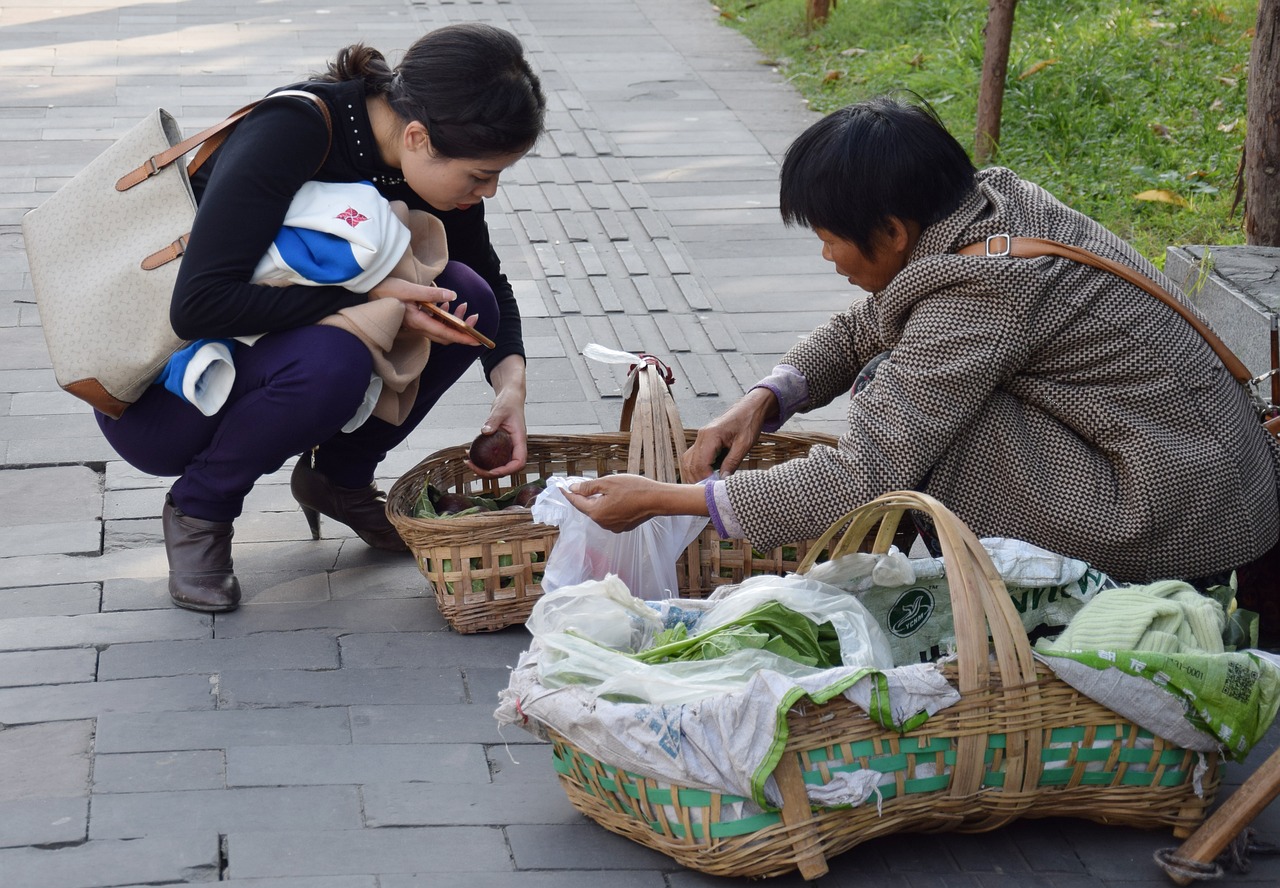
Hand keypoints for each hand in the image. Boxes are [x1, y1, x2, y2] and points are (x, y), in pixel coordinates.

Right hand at [367, 277, 482, 345]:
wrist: (369, 291)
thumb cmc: (386, 289)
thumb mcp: (410, 289)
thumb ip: (432, 293)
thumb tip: (453, 296)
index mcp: (418, 321)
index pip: (445, 333)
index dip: (462, 337)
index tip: (477, 339)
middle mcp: (418, 326)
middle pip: (446, 334)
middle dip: (463, 329)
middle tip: (475, 318)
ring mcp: (417, 324)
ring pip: (441, 328)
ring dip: (455, 321)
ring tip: (465, 308)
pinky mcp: (415, 319)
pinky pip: (434, 322)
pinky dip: (444, 316)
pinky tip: (448, 305)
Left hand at [464, 355, 528, 478]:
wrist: (510, 396)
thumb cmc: (509, 402)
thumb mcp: (501, 409)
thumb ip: (493, 421)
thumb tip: (484, 431)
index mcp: (520, 440)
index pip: (519, 462)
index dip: (507, 470)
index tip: (492, 470)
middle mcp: (515, 446)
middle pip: (507, 468)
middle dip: (490, 473)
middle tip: (473, 468)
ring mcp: (508, 446)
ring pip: (499, 464)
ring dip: (484, 468)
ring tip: (468, 463)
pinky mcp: (501, 444)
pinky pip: (492, 456)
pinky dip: (481, 458)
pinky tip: (468, 454)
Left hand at [562, 475, 670, 531]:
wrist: (657, 500)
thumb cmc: (634, 489)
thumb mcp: (607, 483)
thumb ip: (588, 487)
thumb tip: (573, 489)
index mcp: (596, 512)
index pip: (577, 502)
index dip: (568, 494)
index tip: (561, 488)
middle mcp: (603, 523)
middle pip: (588, 508)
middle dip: (585, 497)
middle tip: (582, 485)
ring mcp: (613, 527)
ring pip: (600, 512)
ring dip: (598, 502)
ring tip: (604, 490)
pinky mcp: (623, 526)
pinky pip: (610, 516)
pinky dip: (609, 507)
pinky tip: (616, 498)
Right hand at [680, 387, 777, 479]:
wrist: (749, 409)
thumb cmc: (748, 423)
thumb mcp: (744, 444)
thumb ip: (732, 462)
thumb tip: (723, 480)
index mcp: (711, 435)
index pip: (700, 463)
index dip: (705, 478)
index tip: (713, 488)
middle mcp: (701, 436)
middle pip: (690, 464)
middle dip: (697, 479)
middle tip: (707, 492)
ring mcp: (700, 438)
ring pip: (688, 462)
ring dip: (694, 476)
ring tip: (704, 487)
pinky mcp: (703, 441)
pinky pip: (693, 457)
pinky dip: (696, 469)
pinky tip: (704, 477)